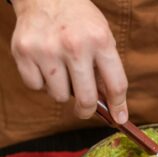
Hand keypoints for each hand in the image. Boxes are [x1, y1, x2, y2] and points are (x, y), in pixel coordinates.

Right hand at [10, 0, 127, 122]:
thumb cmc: (79, 21)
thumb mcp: (102, 38)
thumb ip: (108, 72)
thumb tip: (113, 108)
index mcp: (100, 40)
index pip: (115, 85)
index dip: (118, 106)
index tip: (119, 118)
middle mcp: (74, 45)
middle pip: (86, 99)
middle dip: (87, 110)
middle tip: (85, 109)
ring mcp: (47, 49)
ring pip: (59, 97)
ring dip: (62, 91)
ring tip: (61, 71)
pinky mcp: (24, 52)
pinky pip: (36, 87)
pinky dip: (41, 83)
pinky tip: (45, 65)